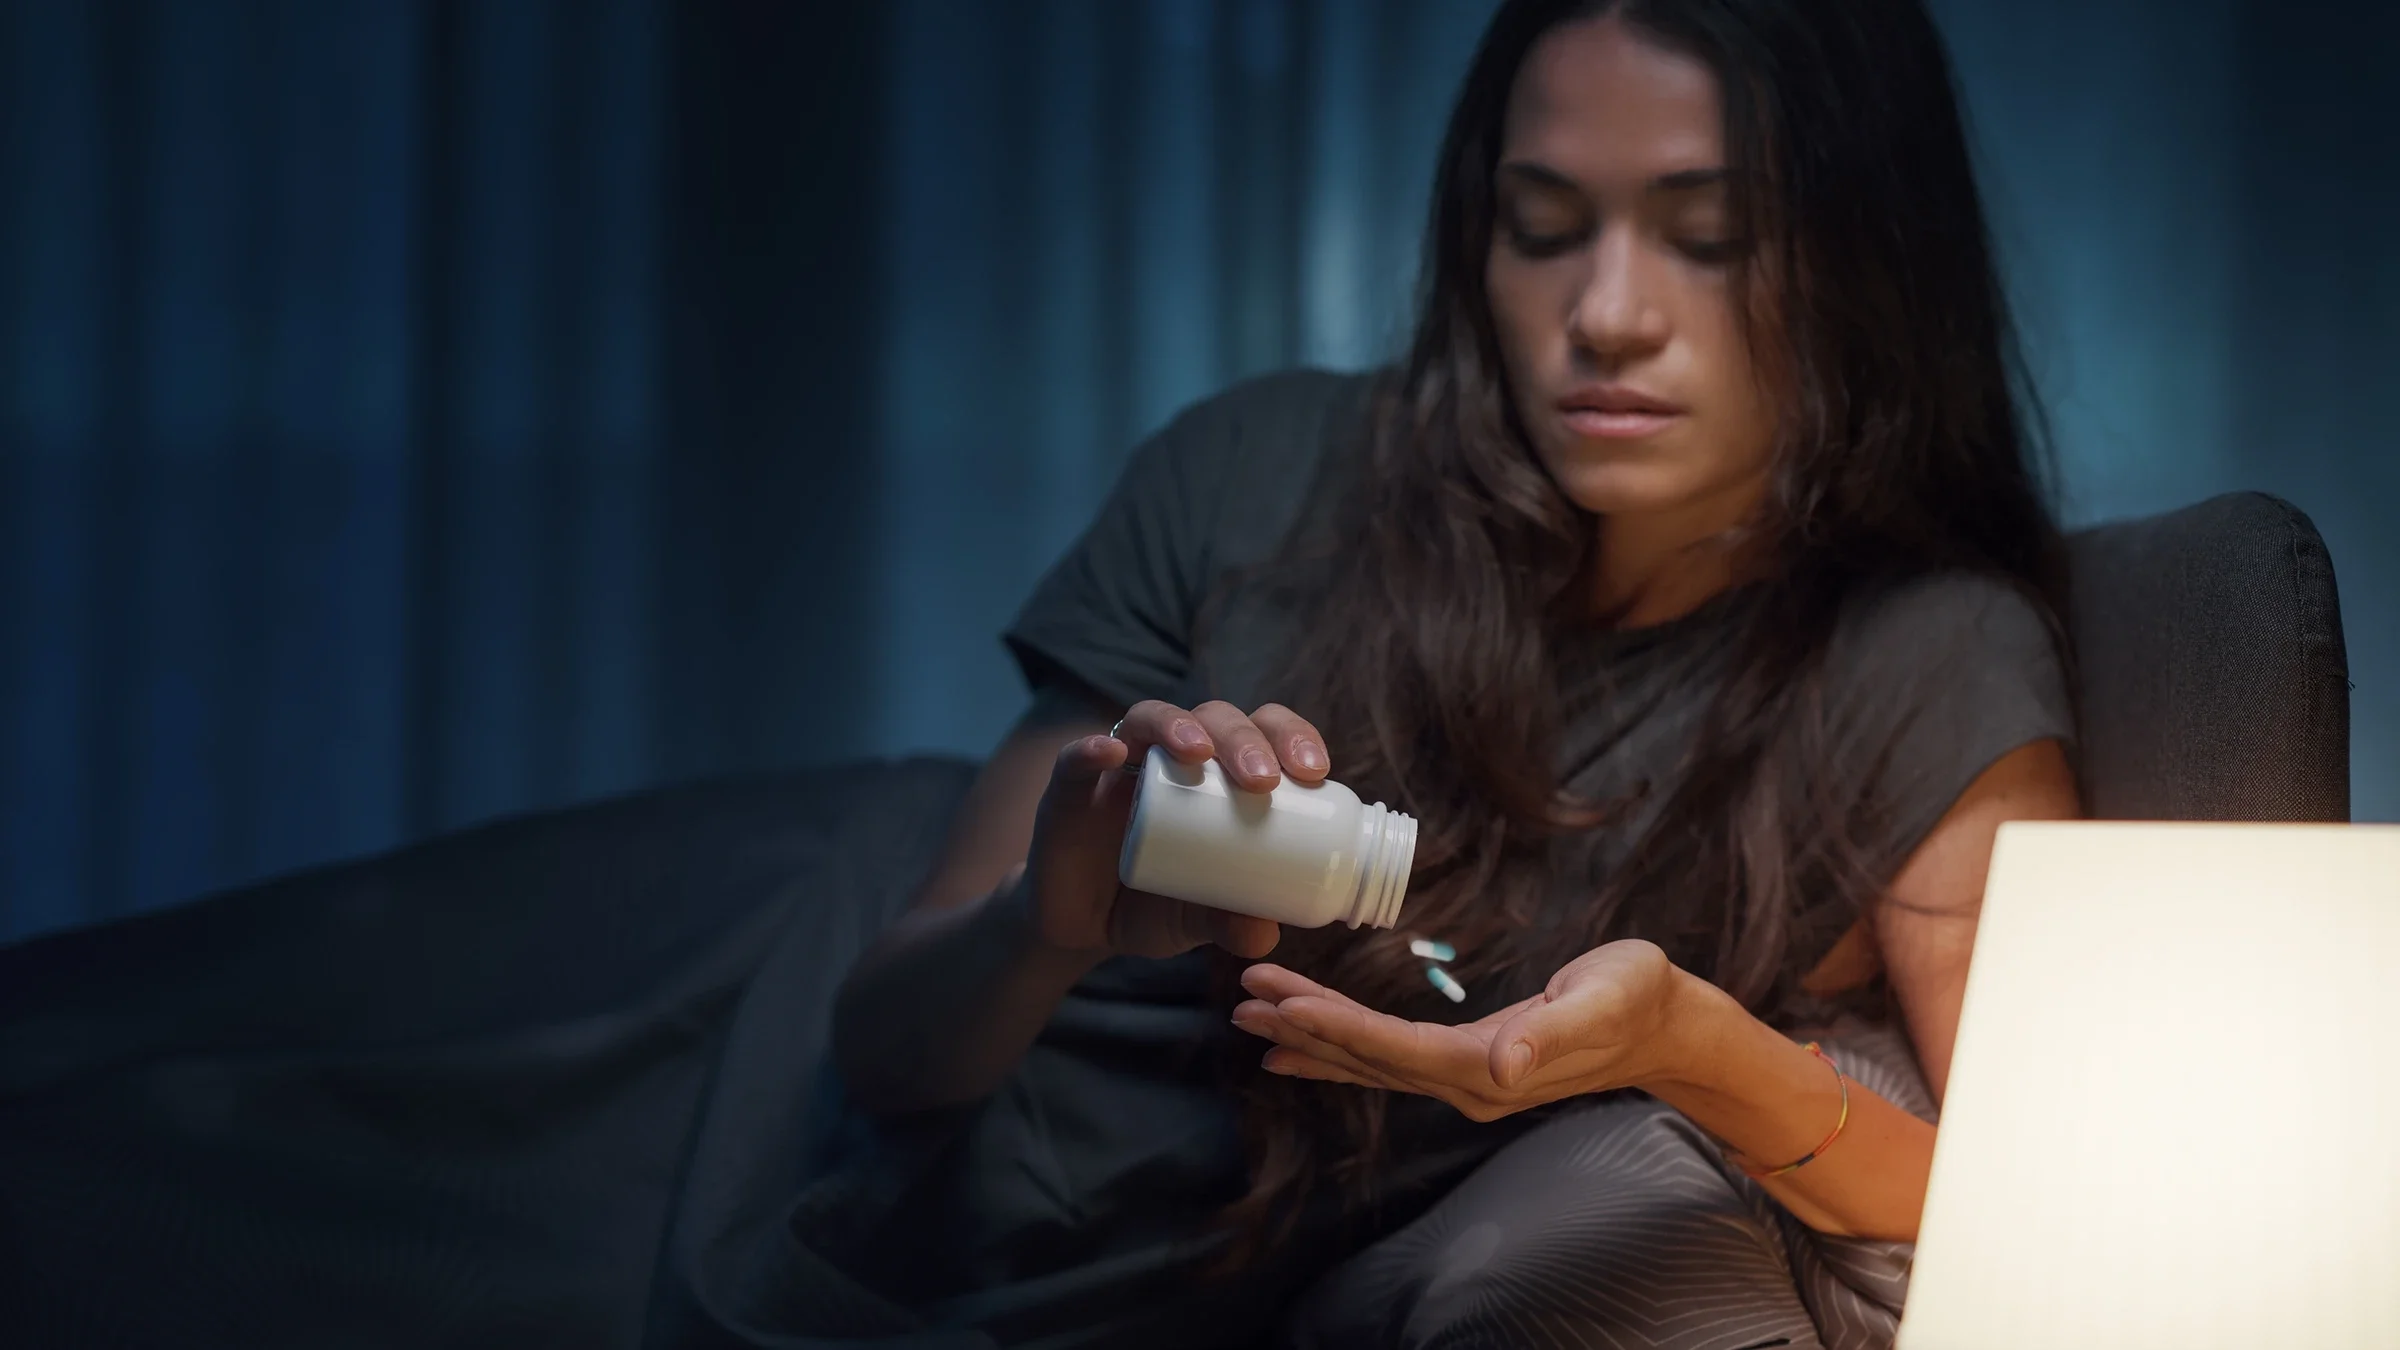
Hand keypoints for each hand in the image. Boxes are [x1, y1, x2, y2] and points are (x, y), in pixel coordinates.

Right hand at [1021, 699, 1332, 961]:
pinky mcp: (1069, 788)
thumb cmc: (1156, 907)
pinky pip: (1075, 757)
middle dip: (1244, 738)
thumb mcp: (1200, 920)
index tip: (1315, 771)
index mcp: (1220, 776)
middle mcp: (1173, 756)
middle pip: (1215, 717)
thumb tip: (1266, 934)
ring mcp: (1120, 766)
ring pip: (1151, 718)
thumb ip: (1230, 923)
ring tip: (1200, 754)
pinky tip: (1108, 753)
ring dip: (1179, 726)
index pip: (1263, 732)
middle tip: (1263, 781)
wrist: (1083, 928)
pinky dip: (1090, 750)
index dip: (1292, 736)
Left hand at [1230, 940, 1686, 1120]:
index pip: (1396, 1050)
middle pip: (1369, 1058)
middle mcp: (1470, 1084)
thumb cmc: (1637, 997)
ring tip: (1252, 1016)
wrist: (1667, 1025)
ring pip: (1371, 1062)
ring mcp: (1467, 1080)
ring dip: (1312, 1039)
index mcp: (1492, 1068)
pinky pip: (1388, 1060)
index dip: (1338, 1028)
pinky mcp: (1468, 1065)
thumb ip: (1552, 1033)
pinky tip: (1302, 1043)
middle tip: (1243, 998)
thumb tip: (1503, 1064)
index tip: (1284, 1003)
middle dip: (1304, 1028)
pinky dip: (1341, 1048)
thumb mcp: (1602, 1000)